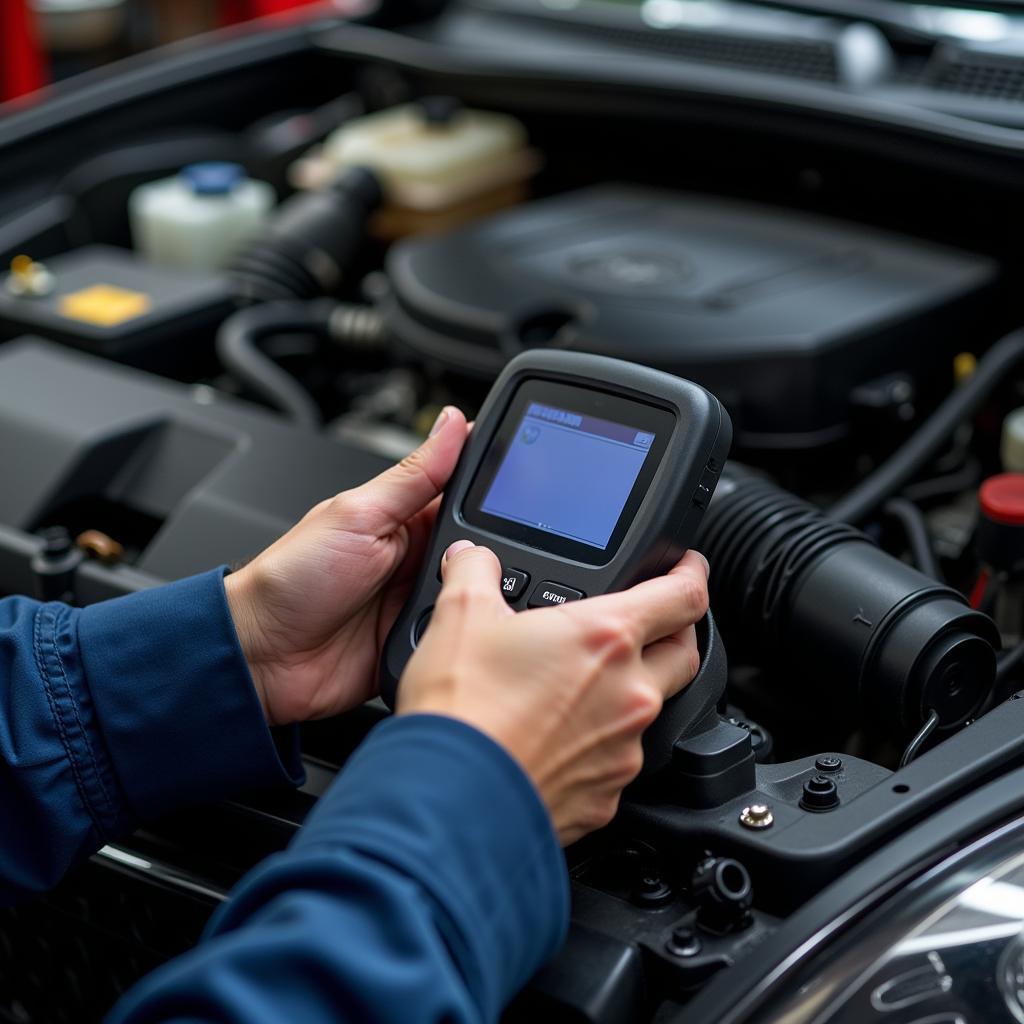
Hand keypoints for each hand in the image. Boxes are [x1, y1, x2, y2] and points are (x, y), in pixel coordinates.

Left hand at [225, 407, 469, 725]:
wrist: (262, 656)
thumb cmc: (292, 578)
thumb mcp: (358, 514)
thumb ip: (413, 475)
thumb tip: (452, 422)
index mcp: (406, 518)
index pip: (470, 495)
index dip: (500, 491)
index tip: (533, 489)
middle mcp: (419, 559)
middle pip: (484, 550)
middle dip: (496, 555)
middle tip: (496, 559)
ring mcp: (420, 604)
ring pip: (479, 596)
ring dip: (483, 598)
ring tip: (484, 598)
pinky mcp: (420, 644)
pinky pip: (460, 639)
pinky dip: (468, 637)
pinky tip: (475, 634)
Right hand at [397, 542, 709, 845]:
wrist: (451, 799)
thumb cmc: (464, 710)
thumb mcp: (460, 615)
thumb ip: (475, 571)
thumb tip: (472, 558)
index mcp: (606, 637)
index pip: (683, 596)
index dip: (692, 573)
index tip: (689, 567)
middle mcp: (629, 693)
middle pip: (684, 653)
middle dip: (677, 633)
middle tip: (654, 623)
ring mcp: (623, 749)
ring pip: (650, 711)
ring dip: (630, 691)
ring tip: (586, 684)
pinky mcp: (606, 796)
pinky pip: (618, 762)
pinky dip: (600, 745)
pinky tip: (562, 740)